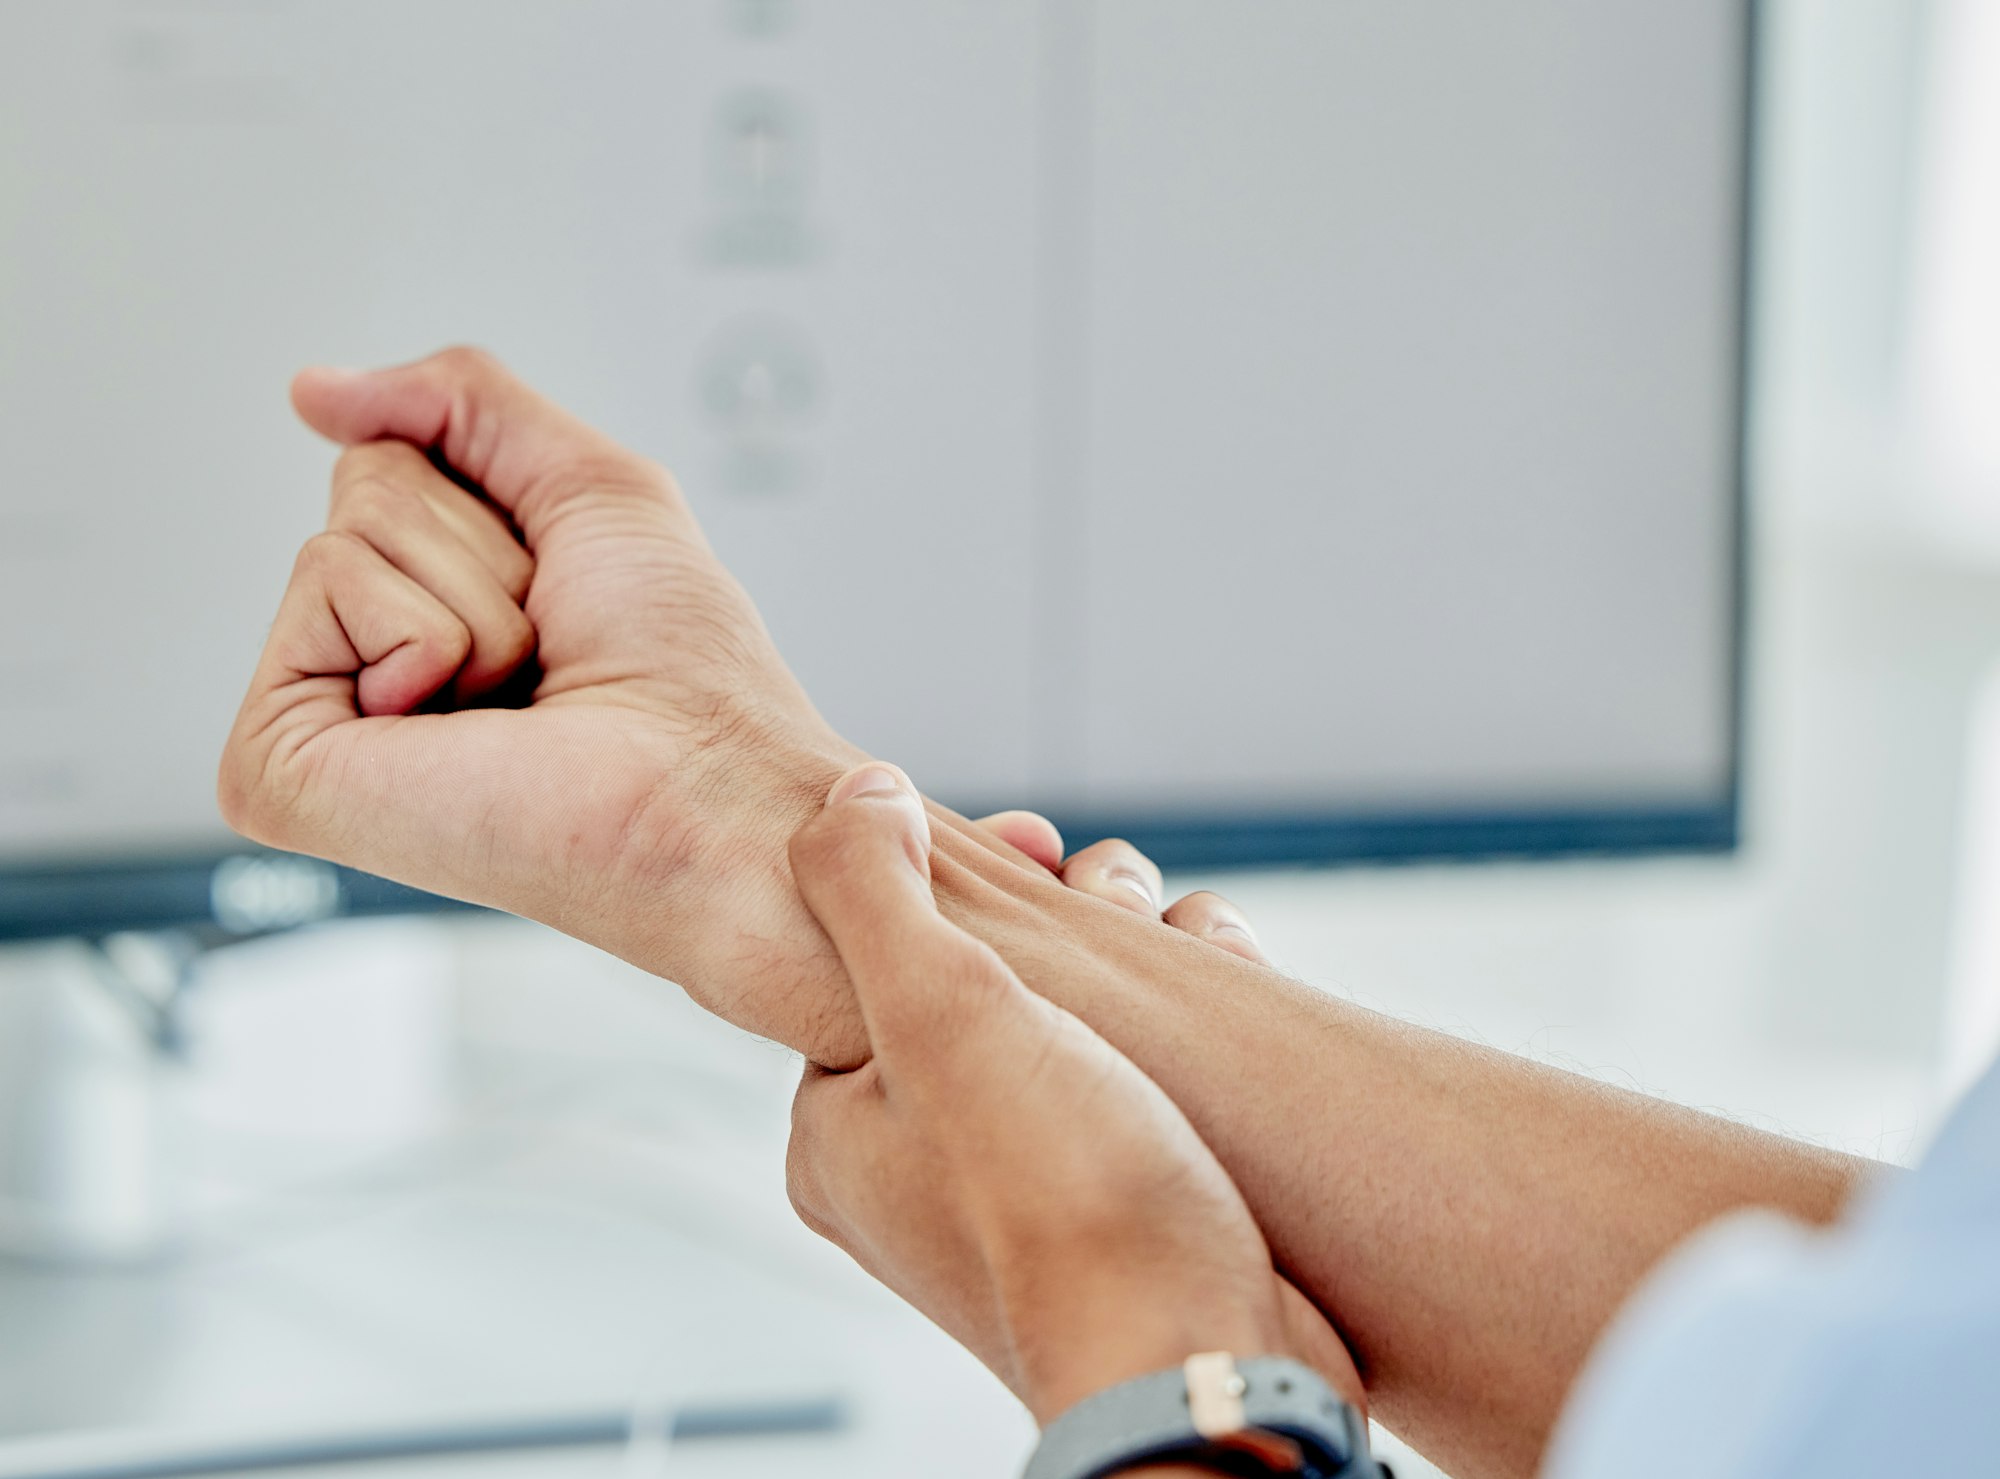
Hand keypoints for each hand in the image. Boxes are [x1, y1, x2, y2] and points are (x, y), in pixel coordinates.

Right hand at [219, 348, 871, 1061]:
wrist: (710, 785)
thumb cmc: (685, 674)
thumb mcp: (590, 485)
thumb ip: (462, 404)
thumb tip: (314, 389)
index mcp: (437, 613)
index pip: (398, 459)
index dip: (501, 503)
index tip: (562, 597)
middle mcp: (375, 666)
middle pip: (367, 481)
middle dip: (485, 545)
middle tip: (544, 653)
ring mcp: (320, 721)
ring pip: (347, 530)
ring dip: (476, 599)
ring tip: (516, 693)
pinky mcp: (278, 766)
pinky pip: (326, 583)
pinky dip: (427, 636)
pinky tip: (460, 726)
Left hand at [785, 763, 1362, 1425]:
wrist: (1208, 1364)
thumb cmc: (1068, 1211)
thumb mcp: (940, 1013)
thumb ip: (870, 891)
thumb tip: (853, 796)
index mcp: (842, 1131)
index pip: (872, 955)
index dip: (950, 879)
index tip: (1028, 845)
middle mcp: (921, 1164)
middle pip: (986, 974)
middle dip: (1062, 913)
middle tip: (1111, 891)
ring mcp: (1025, 1185)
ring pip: (1073, 1011)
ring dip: (1132, 950)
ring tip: (1175, 934)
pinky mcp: (1120, 1197)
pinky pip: (1139, 1067)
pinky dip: (1183, 1012)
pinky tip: (1220, 982)